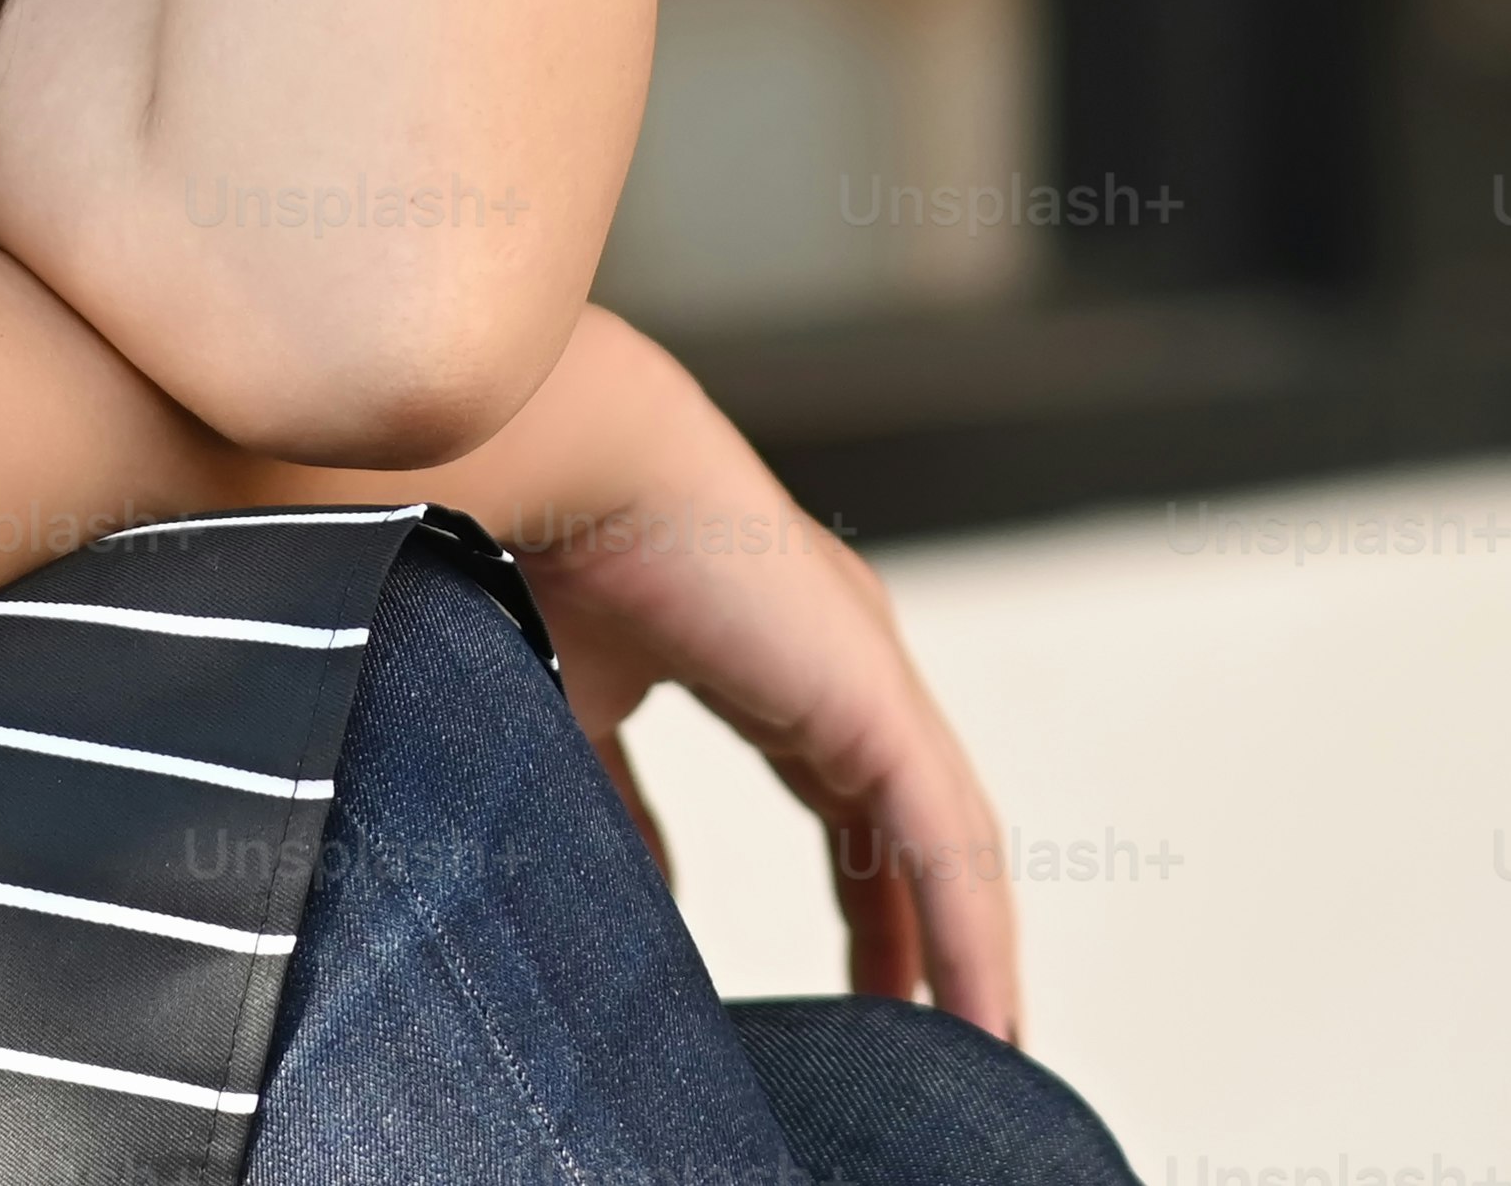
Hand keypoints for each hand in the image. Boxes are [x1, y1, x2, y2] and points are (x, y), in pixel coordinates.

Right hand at [503, 408, 1032, 1037]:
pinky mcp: (875, 702)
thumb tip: (634, 885)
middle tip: (925, 1030)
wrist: (551, 468)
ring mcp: (864, 675)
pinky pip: (943, 841)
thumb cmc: (535, 552)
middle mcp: (833, 659)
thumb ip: (615, 803)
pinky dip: (965, 932)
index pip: (840, 794)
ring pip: (941, 838)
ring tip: (976, 1042)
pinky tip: (974, 1012)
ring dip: (960, 945)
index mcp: (765, 652)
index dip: (863, 891)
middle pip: (902, 823)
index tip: (870, 980)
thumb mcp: (574, 711)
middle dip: (917, 929)